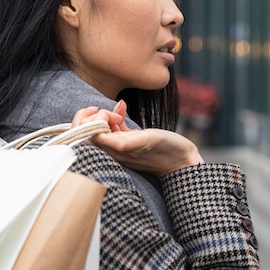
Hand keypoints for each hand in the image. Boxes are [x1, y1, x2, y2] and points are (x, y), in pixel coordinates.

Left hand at [71, 100, 203, 176]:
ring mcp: (119, 147)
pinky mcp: (128, 142)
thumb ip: (121, 140)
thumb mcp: (145, 141)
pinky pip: (112, 129)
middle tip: (107, 110)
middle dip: (92, 116)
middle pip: (85, 133)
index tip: (108, 113)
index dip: (90, 120)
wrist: (183, 161)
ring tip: (118, 111)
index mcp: (113, 152)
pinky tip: (123, 108)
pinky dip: (113, 117)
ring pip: (97, 129)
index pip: (85, 135)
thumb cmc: (167, 151)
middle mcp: (112, 151)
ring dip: (104, 115)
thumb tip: (98, 135)